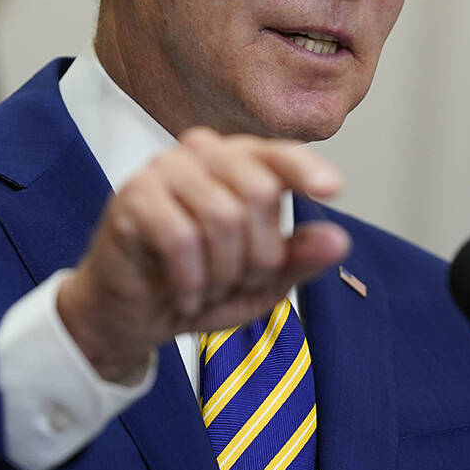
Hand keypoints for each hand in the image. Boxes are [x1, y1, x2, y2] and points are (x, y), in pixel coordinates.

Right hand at [56, 127, 349, 382]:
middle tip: (238, 281)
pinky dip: (191, 280)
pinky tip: (185, 294)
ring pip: (222, 217)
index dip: (306, 170)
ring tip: (208, 288)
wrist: (130, 316)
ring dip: (223, 272)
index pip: (278, 155)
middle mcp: (200, 153)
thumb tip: (339, 240)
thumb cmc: (196, 286)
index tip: (332, 189)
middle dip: (258, 255)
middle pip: (257, 192)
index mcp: (236, 161)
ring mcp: (162, 170)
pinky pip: (181, 238)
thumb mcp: (260, 282)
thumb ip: (298, 258)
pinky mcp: (132, 198)